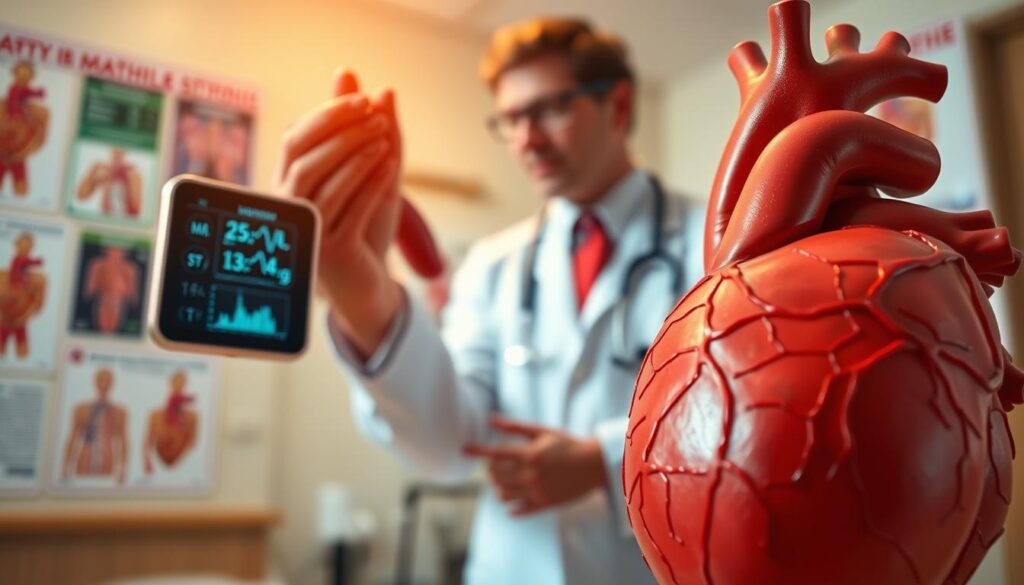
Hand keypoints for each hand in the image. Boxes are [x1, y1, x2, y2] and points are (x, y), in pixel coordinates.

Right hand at [273, 69, 404, 356]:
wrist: (366, 287)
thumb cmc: (362, 227)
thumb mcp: (368, 175)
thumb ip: (363, 128)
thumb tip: (349, 74)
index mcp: (290, 184)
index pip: (297, 138)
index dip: (327, 115)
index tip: (363, 98)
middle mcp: (292, 208)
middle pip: (305, 160)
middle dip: (341, 132)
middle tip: (375, 114)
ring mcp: (309, 233)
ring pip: (325, 187)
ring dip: (356, 157)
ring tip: (385, 137)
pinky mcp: (331, 254)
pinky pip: (349, 214)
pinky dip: (369, 186)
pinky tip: (389, 166)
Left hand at [463, 415, 607, 516]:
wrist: (594, 465)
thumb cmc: (567, 444)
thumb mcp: (542, 431)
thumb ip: (515, 427)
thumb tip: (491, 419)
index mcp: (530, 455)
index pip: (496, 454)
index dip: (478, 451)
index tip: (464, 449)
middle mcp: (531, 475)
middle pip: (496, 475)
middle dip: (490, 468)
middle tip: (493, 464)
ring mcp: (537, 492)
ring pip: (503, 493)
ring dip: (497, 486)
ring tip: (502, 479)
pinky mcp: (544, 504)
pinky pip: (519, 510)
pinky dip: (511, 505)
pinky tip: (511, 498)